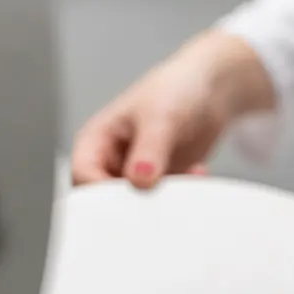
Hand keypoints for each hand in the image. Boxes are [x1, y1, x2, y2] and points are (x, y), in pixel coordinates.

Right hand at [71, 30, 274, 188]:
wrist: (210, 88)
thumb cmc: (174, 89)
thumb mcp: (159, 117)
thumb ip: (149, 150)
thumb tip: (139, 180)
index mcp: (95, 141)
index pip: (83, 177)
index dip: (102, 192)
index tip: (132, 197)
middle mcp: (110, 161)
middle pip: (105, 199)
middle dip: (132, 203)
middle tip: (159, 201)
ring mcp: (134, 174)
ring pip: (136, 205)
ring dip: (160, 200)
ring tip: (183, 180)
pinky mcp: (158, 183)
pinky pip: (162, 203)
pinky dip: (179, 196)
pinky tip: (196, 172)